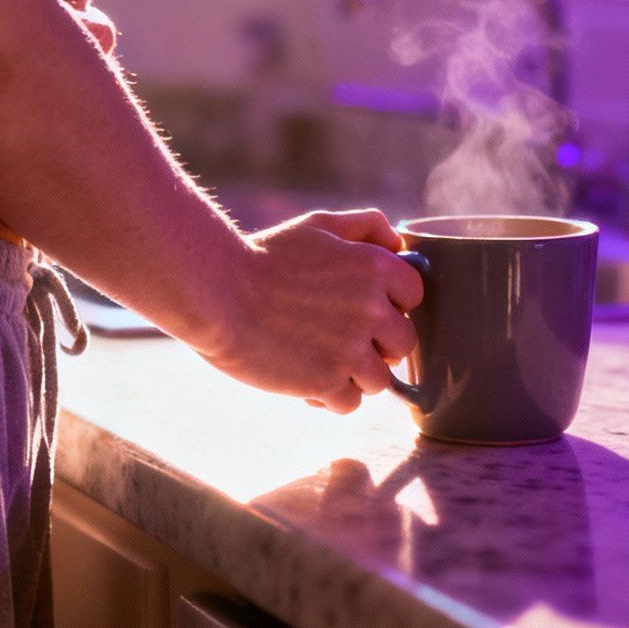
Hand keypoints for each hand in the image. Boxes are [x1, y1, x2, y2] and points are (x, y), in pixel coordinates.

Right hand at [188, 209, 422, 414]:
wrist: (214, 292)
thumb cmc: (263, 256)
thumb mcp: (317, 225)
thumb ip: (365, 226)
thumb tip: (399, 243)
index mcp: (374, 267)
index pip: (414, 295)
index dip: (389, 302)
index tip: (359, 305)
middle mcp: (371, 308)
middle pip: (403, 343)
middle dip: (376, 344)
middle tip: (338, 337)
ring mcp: (350, 349)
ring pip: (380, 379)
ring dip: (353, 374)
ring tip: (319, 359)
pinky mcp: (325, 381)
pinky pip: (349, 403)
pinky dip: (328, 396)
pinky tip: (304, 378)